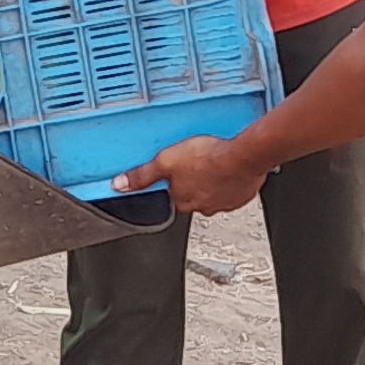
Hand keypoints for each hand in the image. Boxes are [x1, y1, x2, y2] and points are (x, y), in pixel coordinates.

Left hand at [115, 131, 270, 214]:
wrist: (243, 157)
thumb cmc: (209, 158)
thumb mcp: (165, 161)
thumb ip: (143, 175)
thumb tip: (120, 184)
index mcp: (183, 201)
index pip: (172, 194)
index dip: (174, 180)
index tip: (179, 168)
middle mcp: (202, 206)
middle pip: (193, 194)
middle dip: (194, 180)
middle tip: (198, 162)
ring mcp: (224, 202)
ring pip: (213, 192)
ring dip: (213, 180)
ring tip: (215, 163)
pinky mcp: (242, 196)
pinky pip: (233, 189)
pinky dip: (231, 180)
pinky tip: (230, 167)